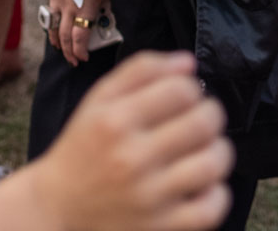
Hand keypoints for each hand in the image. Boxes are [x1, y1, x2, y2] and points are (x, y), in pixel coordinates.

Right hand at [28, 52, 231, 230]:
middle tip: (200, 119)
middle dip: (210, 114)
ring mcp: (148, 197)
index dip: (191, 88)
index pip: (181, 90)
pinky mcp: (160, 227)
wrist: (59, 204)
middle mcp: (131, 159)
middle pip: (203, 123)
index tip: (184, 96)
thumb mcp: (99, 98)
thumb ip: (141, 71)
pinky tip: (202, 183)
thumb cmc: (84, 146)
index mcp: (115, 121)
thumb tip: (188, 63)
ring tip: (205, 148)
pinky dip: (217, 193)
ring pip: (212, 164)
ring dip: (218, 150)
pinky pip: (210, 209)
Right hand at [43, 0, 108, 66]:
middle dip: (69, 52)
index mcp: (85, 8)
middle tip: (73, 60)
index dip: (80, 52)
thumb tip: (102, 12)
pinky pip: (49, 7)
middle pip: (65, 38)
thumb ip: (101, 1)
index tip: (83, 58)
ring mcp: (55, 0)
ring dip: (56, 40)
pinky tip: (55, 20)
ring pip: (52, 27)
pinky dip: (52, 17)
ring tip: (60, 47)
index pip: (80, 39)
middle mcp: (68, 7)